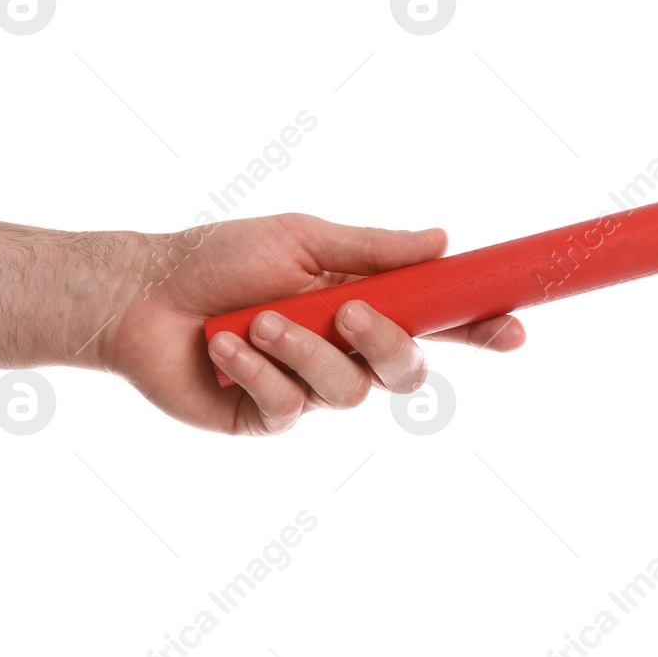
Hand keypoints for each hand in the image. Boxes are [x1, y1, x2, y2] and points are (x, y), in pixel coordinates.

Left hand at [95, 214, 523, 433]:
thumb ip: (374, 250)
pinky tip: (224, 346)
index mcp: (364, 305)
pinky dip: (256, 370)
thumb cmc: (221, 257)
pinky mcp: (268, 418)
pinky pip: (288, 407)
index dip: (481, 328)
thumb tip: (444, 241)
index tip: (514, 327)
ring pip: (347, 391)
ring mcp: (310, 390)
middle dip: (385, 344)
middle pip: (406, 371)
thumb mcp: (303, 238)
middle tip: (348, 312)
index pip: (438, 322)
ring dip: (302, 350)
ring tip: (255, 320)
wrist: (143, 294)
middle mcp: (345, 352)